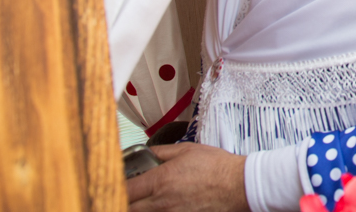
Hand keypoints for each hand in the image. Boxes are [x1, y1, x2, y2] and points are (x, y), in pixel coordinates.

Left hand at [127, 143, 249, 211]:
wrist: (239, 185)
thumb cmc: (217, 167)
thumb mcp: (187, 150)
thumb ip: (161, 152)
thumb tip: (145, 153)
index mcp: (160, 180)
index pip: (124, 190)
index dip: (116, 188)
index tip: (117, 184)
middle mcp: (161, 202)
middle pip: (127, 208)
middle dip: (124, 201)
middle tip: (129, 195)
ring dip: (138, 209)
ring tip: (143, 201)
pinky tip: (161, 207)